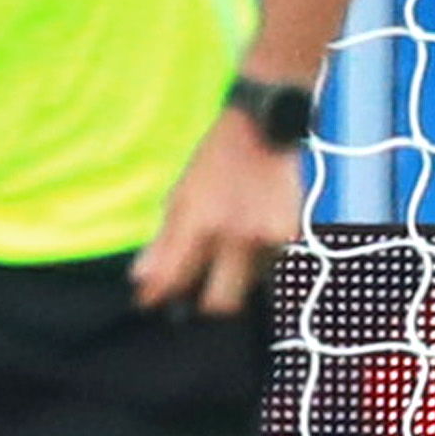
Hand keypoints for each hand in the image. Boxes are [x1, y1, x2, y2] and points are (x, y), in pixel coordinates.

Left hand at [129, 103, 302, 315]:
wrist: (262, 131)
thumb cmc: (215, 161)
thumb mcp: (179, 195)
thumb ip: (162, 243)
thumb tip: (141, 280)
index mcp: (201, 222)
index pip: (175, 277)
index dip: (158, 295)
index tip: (148, 301)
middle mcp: (237, 236)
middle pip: (222, 302)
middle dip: (204, 305)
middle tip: (190, 297)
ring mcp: (269, 239)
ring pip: (249, 287)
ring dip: (234, 281)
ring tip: (225, 253)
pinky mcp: (293, 236)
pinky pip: (271, 268)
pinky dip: (256, 264)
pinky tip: (247, 242)